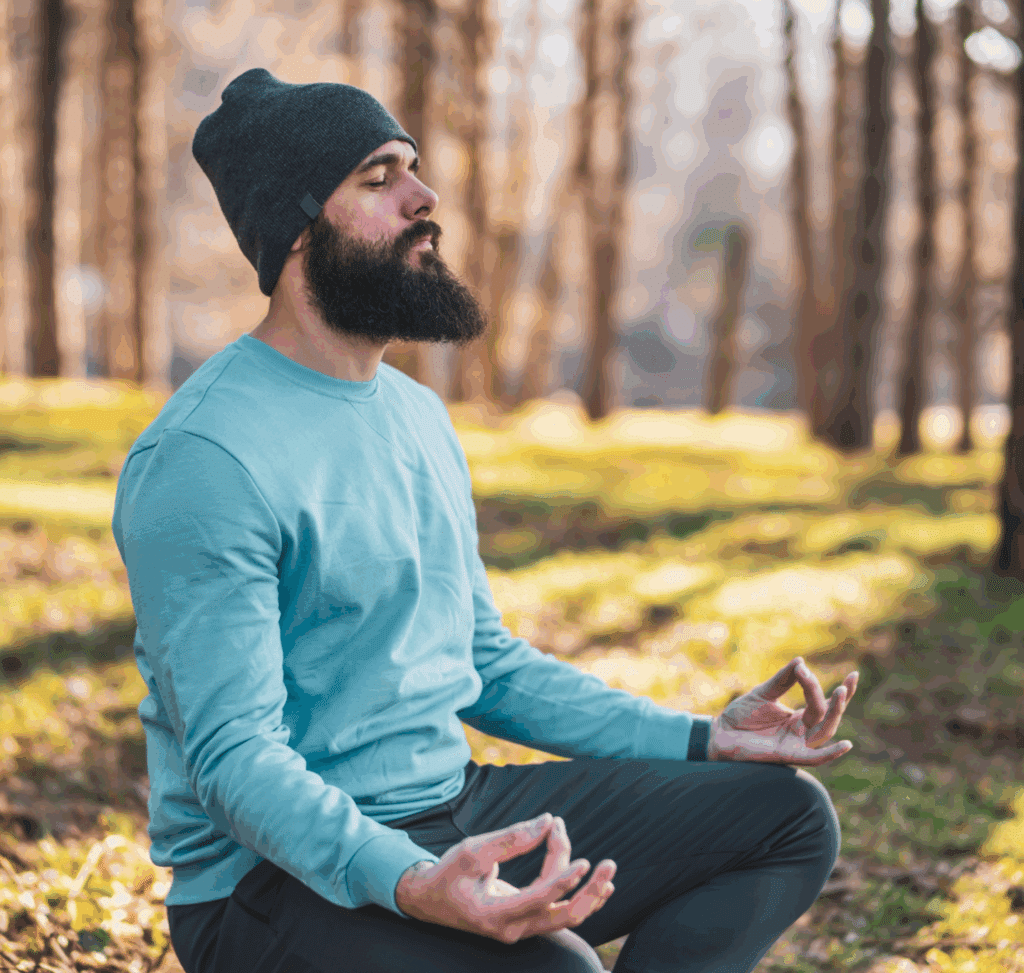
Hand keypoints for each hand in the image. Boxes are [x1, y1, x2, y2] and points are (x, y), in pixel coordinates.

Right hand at [395, 813, 615, 944]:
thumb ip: (511, 838)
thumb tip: (548, 821)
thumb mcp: (473, 850)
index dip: (564, 880)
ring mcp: (521, 927)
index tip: (584, 861)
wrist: (428, 900)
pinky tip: (598, 882)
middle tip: (609, 864)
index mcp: (495, 915)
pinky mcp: (526, 919)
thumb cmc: (448, 873)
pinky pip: (559, 910)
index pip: (539, 900)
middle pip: (563, 917)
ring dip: (587, 889)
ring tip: (606, 865)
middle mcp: (513, 929)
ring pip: (565, 914)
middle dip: (590, 891)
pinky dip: (577, 894)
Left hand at [707, 657, 858, 765]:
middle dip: (840, 700)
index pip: (819, 702)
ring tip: (841, 692)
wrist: (719, 734)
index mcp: (798, 718)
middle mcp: (802, 732)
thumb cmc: (740, 716)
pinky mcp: (787, 756)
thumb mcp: (763, 693)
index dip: (818, 685)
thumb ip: (782, 680)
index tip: (806, 668)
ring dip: (835, 713)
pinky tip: (846, 744)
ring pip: (824, 731)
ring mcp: (796, 744)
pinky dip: (830, 753)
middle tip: (848, 681)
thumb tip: (801, 661)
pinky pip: (814, 758)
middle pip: (828, 717)